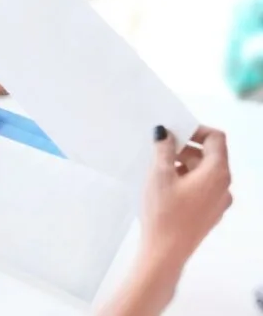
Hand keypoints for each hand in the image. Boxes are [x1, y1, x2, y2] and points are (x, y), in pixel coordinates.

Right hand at [141, 125, 231, 266]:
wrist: (165, 252)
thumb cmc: (164, 214)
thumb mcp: (160, 175)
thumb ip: (164, 149)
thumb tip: (165, 133)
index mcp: (217, 173)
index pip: (215, 138)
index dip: (195, 130)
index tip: (174, 132)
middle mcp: (224, 187)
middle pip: (209, 156)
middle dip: (184, 149)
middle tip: (160, 152)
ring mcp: (218, 202)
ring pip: (203, 173)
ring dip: (183, 166)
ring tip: (158, 173)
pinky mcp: (208, 213)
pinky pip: (200, 189)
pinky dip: (185, 182)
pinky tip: (164, 190)